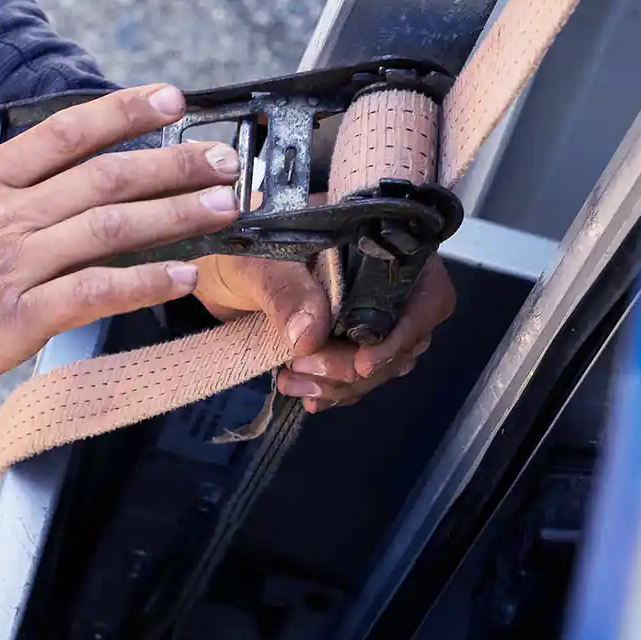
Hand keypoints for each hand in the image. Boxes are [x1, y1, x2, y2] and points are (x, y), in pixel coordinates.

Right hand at [0, 84, 243, 441]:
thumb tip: (24, 204)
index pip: (63, 133)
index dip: (123, 112)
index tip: (171, 98)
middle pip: (104, 176)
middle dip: (173, 161)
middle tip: (224, 157)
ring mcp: (9, 267)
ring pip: (111, 228)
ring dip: (176, 214)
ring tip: (223, 206)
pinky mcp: (14, 321)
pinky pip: (96, 294)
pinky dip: (147, 282)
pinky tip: (183, 275)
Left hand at [192, 253, 455, 412]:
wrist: (215, 267)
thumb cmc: (239, 246)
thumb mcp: (257, 261)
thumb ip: (285, 291)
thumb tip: (312, 335)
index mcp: (378, 243)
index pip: (425, 291)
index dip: (405, 331)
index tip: (363, 362)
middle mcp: (384, 278)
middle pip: (405, 337)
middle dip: (359, 366)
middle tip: (306, 369)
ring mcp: (369, 312)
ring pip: (384, 363)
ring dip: (343, 384)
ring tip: (292, 382)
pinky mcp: (348, 339)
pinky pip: (359, 375)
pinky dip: (335, 390)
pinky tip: (308, 396)